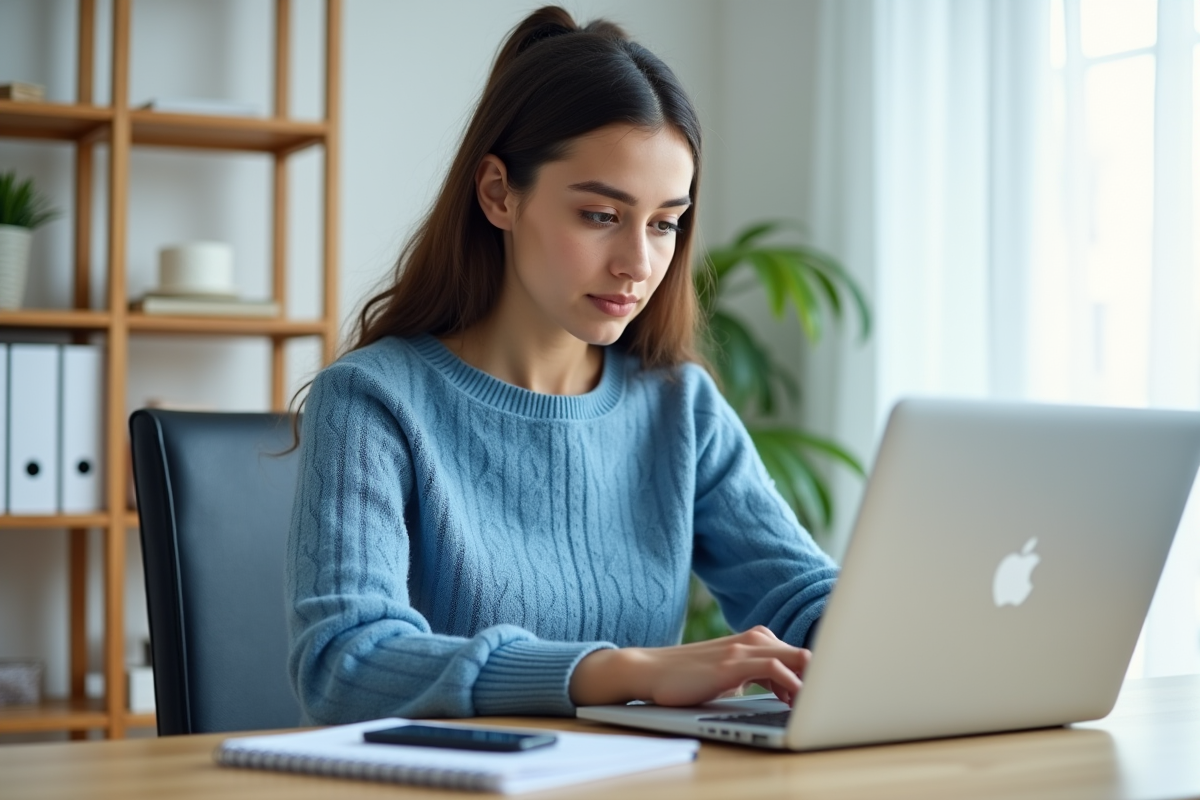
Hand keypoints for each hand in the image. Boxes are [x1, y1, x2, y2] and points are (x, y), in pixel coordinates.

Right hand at [569, 626, 810, 707]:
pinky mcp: (730, 664)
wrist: (648, 670)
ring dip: (812, 682)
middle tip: (829, 704)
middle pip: (804, 653)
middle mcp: (752, 640)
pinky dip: (792, 683)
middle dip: (822, 678)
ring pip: (795, 657)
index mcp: (753, 641)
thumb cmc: (686, 678)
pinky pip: (774, 668)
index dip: (815, 675)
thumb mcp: (728, 676)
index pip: (798, 654)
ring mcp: (741, 650)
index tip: (823, 698)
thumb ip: (754, 676)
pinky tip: (795, 701)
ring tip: (817, 706)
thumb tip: (781, 693)